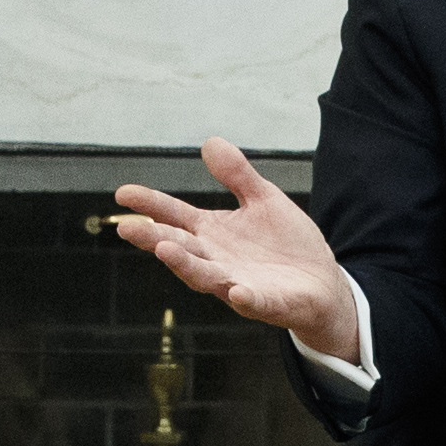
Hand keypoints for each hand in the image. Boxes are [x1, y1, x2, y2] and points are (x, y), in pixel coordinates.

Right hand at [108, 139, 360, 362]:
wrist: (322, 283)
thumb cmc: (286, 244)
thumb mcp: (263, 199)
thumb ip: (237, 175)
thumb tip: (209, 143)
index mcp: (212, 233)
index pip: (174, 216)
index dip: (150, 204)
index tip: (123, 193)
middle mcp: (216, 259)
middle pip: (180, 247)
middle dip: (154, 238)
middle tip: (127, 227)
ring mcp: (238, 283)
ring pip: (205, 276)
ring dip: (185, 265)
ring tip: (164, 250)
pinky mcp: (266, 303)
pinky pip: (252, 301)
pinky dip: (243, 297)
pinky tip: (237, 290)